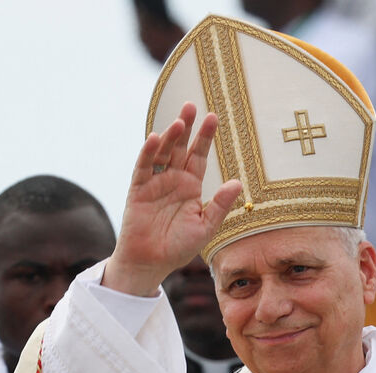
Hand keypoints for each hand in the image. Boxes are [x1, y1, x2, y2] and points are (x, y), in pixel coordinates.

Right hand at [104, 102, 242, 295]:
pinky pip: (143, 168)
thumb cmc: (178, 247)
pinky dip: (148, 153)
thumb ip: (220, 205)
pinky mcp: (138, 190)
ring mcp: (154, 183)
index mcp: (190, 186)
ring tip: (180, 121)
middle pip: (180, 147)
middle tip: (193, 105)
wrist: (152, 263)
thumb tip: (238, 182)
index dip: (205, 137)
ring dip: (169, 137)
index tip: (213, 117)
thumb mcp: (205, 227)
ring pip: (162, 153)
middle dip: (187, 127)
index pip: (199, 156)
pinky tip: (154, 138)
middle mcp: (173, 180)